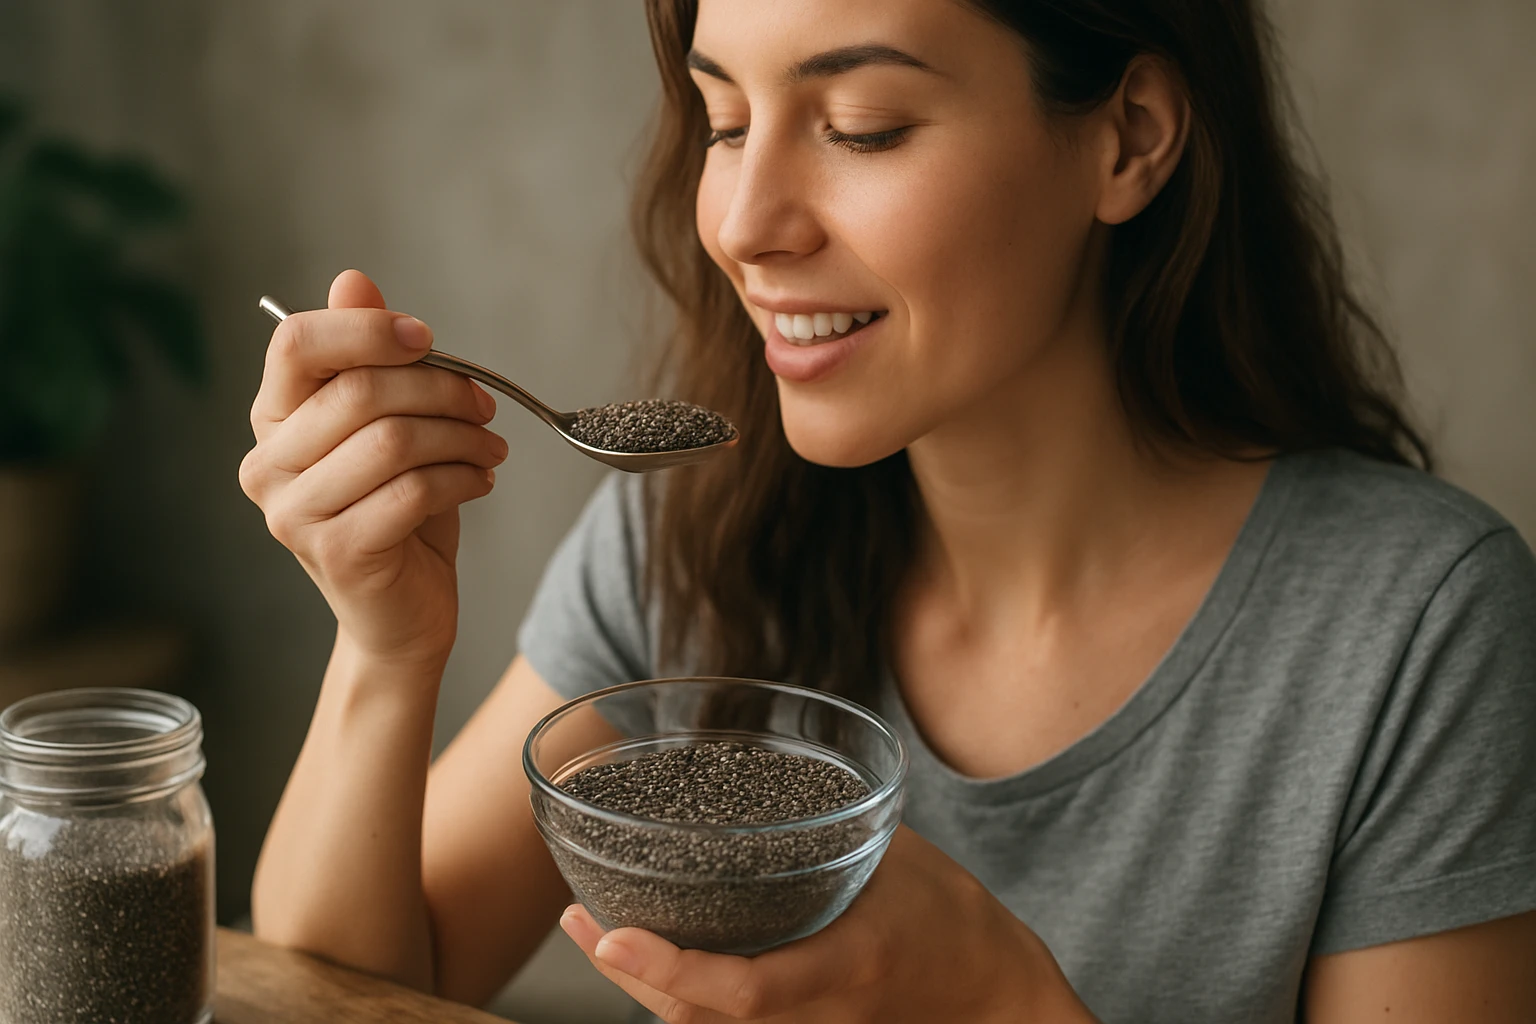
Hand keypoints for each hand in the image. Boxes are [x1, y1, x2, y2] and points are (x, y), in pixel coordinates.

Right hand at [238, 270, 506, 669]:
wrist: (401, 614)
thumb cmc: (397, 513)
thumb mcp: (388, 425)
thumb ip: (368, 359)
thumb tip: (353, 281)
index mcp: (273, 419)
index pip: (296, 344)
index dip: (367, 330)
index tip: (428, 339)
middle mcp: (268, 465)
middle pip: (359, 392)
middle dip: (441, 390)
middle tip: (486, 405)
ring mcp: (294, 514)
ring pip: (393, 442)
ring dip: (460, 436)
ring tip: (490, 447)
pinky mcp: (336, 552)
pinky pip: (412, 492)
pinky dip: (462, 479)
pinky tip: (480, 481)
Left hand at [560, 825, 1097, 1022]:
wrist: (995, 997)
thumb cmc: (952, 918)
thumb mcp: (898, 856)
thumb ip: (834, 828)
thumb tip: (763, 777)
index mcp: (845, 966)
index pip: (744, 989)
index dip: (669, 970)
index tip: (611, 938)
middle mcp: (819, 1016)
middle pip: (700, 1019)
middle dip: (631, 975)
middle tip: (580, 919)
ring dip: (644, 987)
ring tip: (597, 933)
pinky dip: (681, 998)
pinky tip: (653, 960)